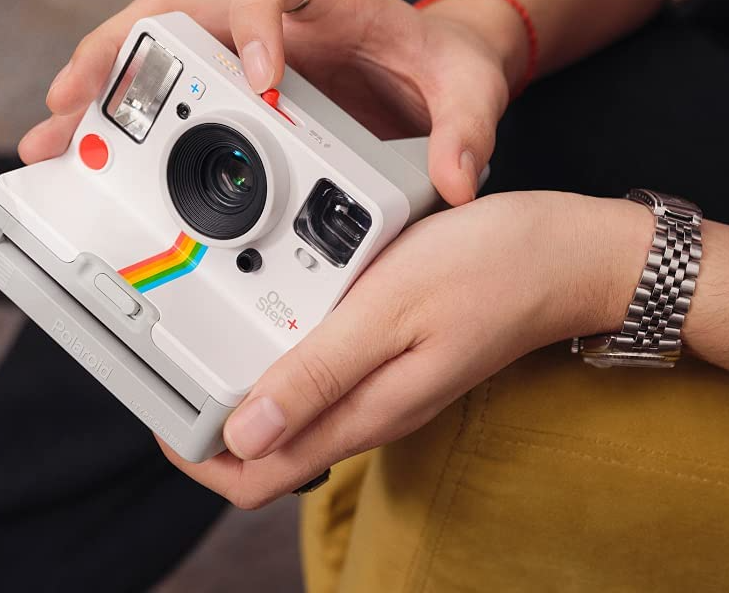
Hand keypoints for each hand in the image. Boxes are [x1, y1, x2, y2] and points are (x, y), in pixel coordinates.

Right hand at [19, 0, 520, 204]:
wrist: (428, 75)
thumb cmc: (437, 67)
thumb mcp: (466, 88)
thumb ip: (468, 127)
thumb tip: (456, 181)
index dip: (253, 12)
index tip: (259, 74)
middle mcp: (268, 20)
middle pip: (175, 7)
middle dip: (121, 49)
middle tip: (75, 94)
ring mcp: (238, 56)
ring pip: (149, 53)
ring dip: (96, 91)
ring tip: (52, 135)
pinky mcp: (226, 96)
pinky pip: (160, 99)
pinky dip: (118, 128)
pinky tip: (82, 158)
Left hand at [157, 191, 652, 507]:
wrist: (563, 254)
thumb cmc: (488, 272)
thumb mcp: (389, 312)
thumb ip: (317, 375)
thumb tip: (244, 432)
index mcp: (361, 412)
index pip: (259, 475)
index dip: (200, 457)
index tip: (164, 416)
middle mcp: (366, 409)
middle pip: (267, 446)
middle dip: (212, 420)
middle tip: (176, 365)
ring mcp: (379, 385)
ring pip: (290, 408)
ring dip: (245, 384)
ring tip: (212, 334)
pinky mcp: (390, 356)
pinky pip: (319, 373)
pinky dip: (283, 352)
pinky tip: (274, 308)